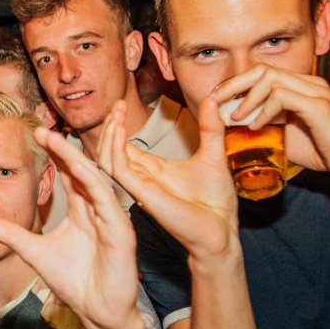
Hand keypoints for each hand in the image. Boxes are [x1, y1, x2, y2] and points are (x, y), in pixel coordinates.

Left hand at [0, 127, 138, 328]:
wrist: (97, 311)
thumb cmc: (73, 280)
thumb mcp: (33, 250)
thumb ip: (8, 233)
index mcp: (82, 209)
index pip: (69, 173)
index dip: (55, 153)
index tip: (36, 134)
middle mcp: (99, 208)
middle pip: (83, 169)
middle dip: (66, 147)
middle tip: (45, 127)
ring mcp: (112, 218)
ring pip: (96, 179)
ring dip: (78, 158)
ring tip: (58, 140)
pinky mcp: (121, 232)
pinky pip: (108, 203)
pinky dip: (95, 185)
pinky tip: (81, 171)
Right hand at [100, 99, 238, 261]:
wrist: (222, 230)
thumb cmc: (216, 201)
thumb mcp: (214, 153)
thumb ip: (210, 127)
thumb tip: (212, 98)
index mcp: (150, 170)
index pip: (122, 146)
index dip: (118, 125)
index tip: (121, 105)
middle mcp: (140, 178)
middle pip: (110, 150)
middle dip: (110, 126)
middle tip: (117, 104)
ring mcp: (139, 186)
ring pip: (107, 159)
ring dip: (108, 135)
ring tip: (117, 114)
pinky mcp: (142, 194)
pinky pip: (118, 170)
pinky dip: (114, 150)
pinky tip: (119, 131)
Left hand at [212, 64, 329, 186]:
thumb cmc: (321, 149)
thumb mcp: (284, 135)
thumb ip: (264, 125)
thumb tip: (234, 127)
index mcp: (299, 87)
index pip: (261, 73)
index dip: (236, 84)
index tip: (217, 99)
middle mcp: (307, 83)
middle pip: (262, 69)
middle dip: (234, 84)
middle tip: (215, 101)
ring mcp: (314, 91)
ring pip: (270, 78)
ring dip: (247, 97)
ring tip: (235, 117)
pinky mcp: (318, 105)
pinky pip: (282, 96)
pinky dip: (264, 110)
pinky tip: (256, 126)